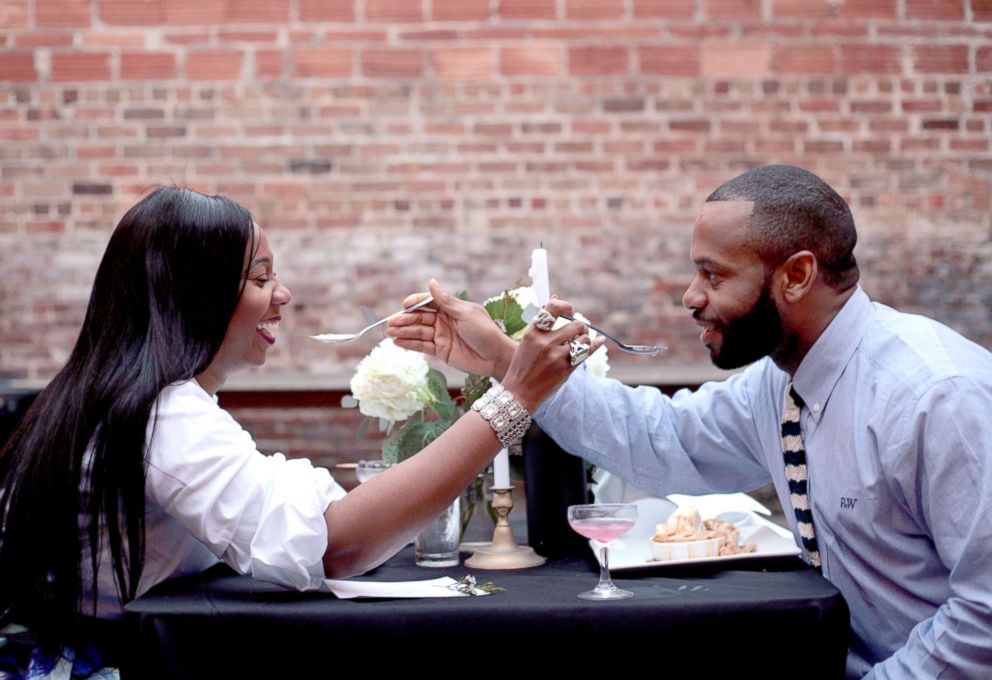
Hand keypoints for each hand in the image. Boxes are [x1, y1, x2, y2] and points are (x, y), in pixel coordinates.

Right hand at [387, 279, 516, 378]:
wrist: (496, 357)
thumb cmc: (485, 332)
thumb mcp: (466, 313)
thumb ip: (446, 301)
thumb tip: (431, 282)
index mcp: (451, 308)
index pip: (429, 302)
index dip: (416, 302)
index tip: (405, 305)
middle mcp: (444, 320)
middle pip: (420, 318)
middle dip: (405, 320)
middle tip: (391, 323)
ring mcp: (441, 335)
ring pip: (419, 332)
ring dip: (404, 332)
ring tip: (390, 332)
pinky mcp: (441, 351)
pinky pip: (422, 346)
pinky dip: (410, 344)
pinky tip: (398, 342)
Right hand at [501, 298, 605, 412]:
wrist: (519, 393)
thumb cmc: (522, 366)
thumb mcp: (527, 341)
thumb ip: (542, 323)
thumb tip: (555, 298)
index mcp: (533, 333)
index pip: (553, 309)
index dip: (565, 306)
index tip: (568, 310)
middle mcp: (546, 343)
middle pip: (575, 324)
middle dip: (579, 327)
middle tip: (577, 332)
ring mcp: (557, 357)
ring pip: (583, 339)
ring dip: (584, 339)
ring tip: (578, 343)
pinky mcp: (566, 369)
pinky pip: (586, 353)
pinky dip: (595, 345)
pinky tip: (600, 341)